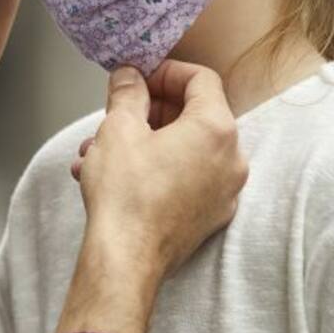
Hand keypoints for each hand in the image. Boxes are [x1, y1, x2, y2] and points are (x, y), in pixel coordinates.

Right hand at [55, 61, 247, 332]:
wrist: (125, 260)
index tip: (139, 79)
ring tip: (102, 150)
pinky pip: (187, 178)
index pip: (201, 79)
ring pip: (186, 149)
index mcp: (216, 129)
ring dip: (146, 141)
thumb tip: (129, 77)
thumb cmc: (126, 196)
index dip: (166, 72)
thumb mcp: (118, 128)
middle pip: (195, 114)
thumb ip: (128, 92)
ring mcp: (225, 191)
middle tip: (119, 113)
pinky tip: (118, 175)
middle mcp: (231, 159)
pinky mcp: (211, 216)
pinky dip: (158, 168)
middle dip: (151, 110)